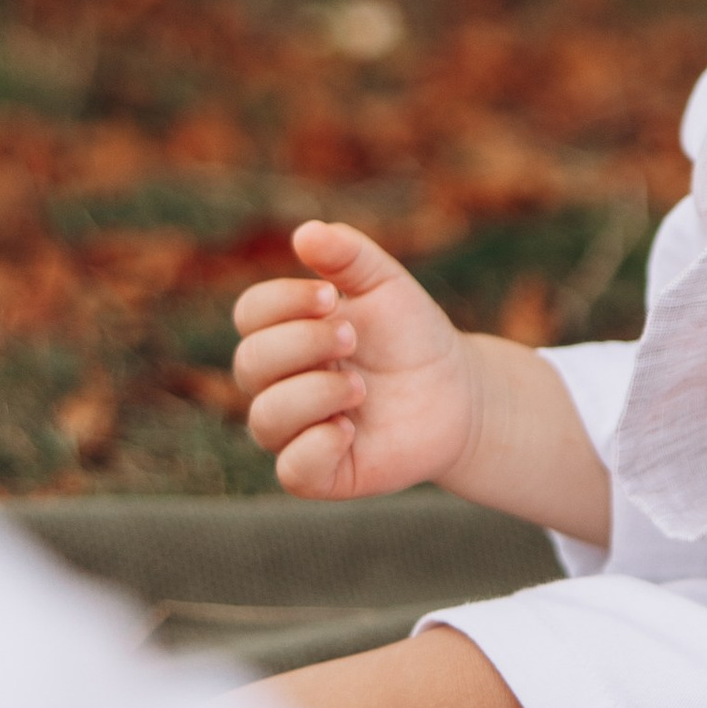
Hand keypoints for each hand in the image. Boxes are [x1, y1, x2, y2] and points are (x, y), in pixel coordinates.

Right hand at [231, 220, 481, 499]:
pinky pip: (290, 471)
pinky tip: (351, 428)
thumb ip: (347, 255)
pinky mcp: (321, 474)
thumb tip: (305, 233)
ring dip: (313, 394)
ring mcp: (296, 431)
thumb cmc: (410, 333)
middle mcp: (280, 383)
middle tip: (354, 337)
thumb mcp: (385, 283)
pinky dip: (316, 446)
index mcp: (286, 333)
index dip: (283, 302)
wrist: (457, 390)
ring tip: (360, 386)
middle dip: (303, 344)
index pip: (250, 314)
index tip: (333, 297)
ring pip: (265, 418)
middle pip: (249, 363)